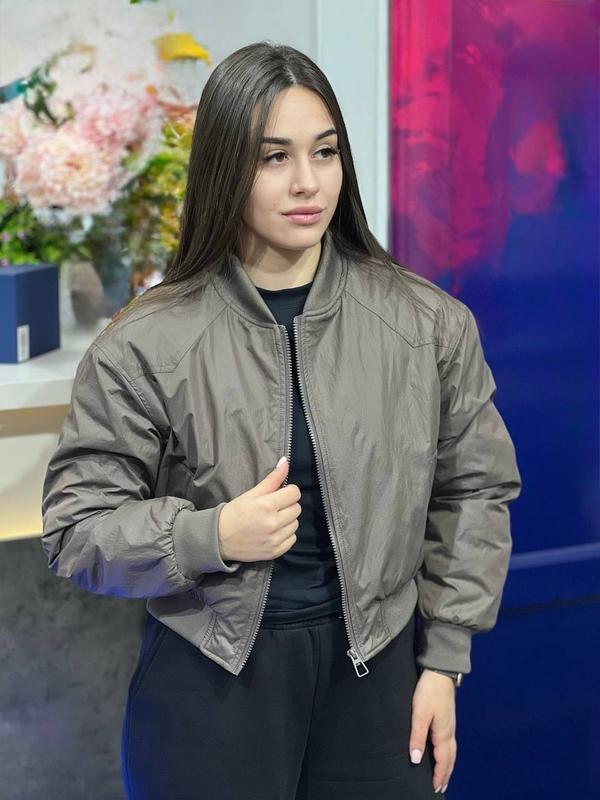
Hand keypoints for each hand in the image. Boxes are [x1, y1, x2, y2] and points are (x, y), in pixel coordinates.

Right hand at [218, 457, 301, 561]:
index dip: (288, 491)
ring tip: (272, 520)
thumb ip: (271, 479)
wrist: (219, 539)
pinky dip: (286, 534)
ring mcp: (275, 539)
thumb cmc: (233, 513)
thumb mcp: (251, 494)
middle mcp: (273, 523)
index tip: (280, 494)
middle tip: (274, 507)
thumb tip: (285, 462)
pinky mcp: (275, 552)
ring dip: (287, 520)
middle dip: (287, 505)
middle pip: (297, 508)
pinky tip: (273, 532)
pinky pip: (292, 539)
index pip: (294, 493)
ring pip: (295, 524)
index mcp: (266, 506)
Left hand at [409, 668, 456, 794]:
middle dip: (446, 773)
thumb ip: (417, 736)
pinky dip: (448, 753)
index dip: (439, 775)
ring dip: (448, 764)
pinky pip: (450, 743)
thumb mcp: (420, 714)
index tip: (436, 788)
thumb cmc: (429, 692)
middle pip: (450, 758)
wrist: (440, 672)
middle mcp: (449, 732)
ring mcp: (450, 724)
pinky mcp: (448, 718)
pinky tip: (442, 750)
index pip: (443, 760)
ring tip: (443, 774)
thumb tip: (416, 760)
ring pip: (451, 750)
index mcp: (443, 734)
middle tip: (441, 787)